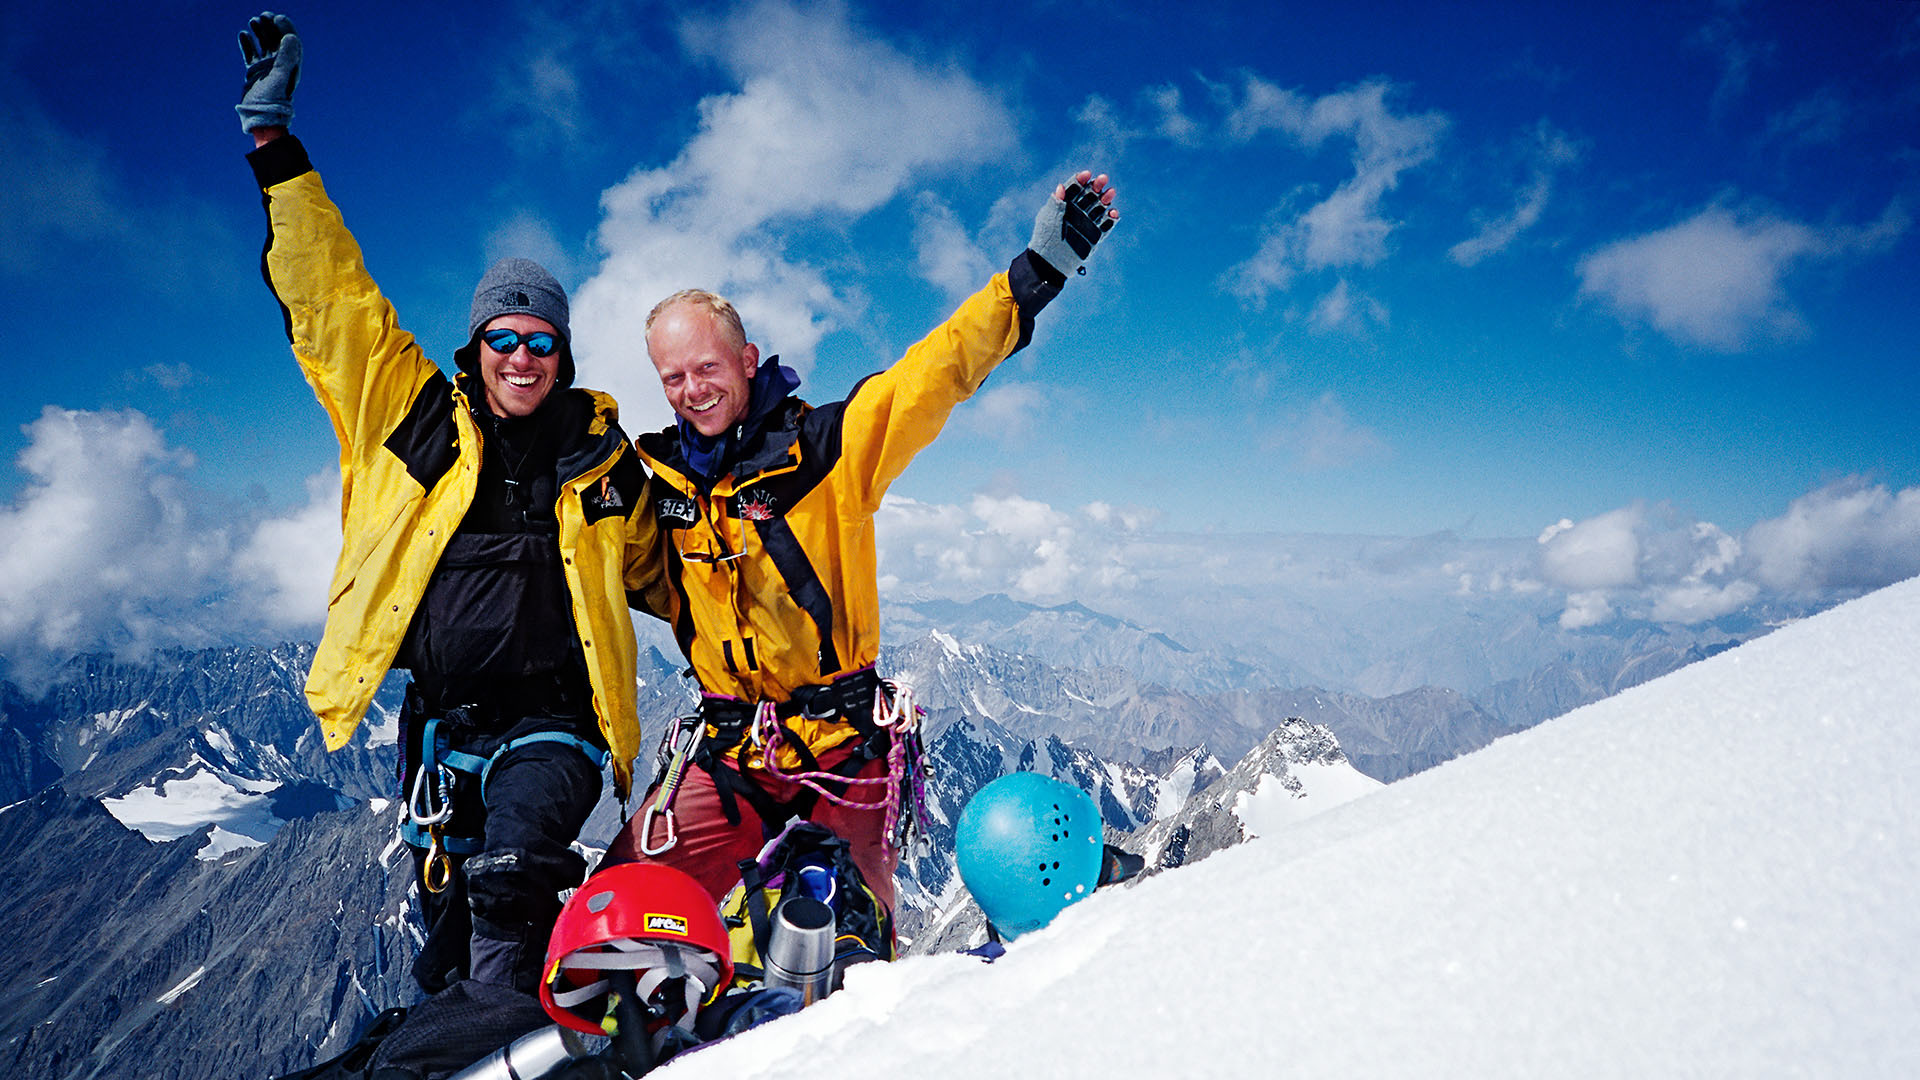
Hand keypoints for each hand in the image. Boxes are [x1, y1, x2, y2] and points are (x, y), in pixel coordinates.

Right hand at [236, 12, 301, 133]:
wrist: (260, 116)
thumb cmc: (273, 99)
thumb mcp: (280, 76)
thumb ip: (286, 57)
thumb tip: (291, 36)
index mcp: (291, 65)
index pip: (290, 42)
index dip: (285, 28)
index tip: (277, 17)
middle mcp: (280, 65)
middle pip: (276, 41)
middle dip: (271, 27)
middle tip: (263, 15)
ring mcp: (266, 68)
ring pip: (263, 45)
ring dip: (259, 32)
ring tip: (253, 20)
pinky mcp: (254, 73)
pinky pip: (251, 55)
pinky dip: (247, 44)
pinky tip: (243, 34)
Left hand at [1027, 170, 1118, 277]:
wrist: (1050, 263)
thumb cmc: (1045, 239)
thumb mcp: (1048, 219)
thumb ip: (1055, 203)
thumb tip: (1061, 186)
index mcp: (1065, 204)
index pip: (1075, 187)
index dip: (1081, 179)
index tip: (1087, 174)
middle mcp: (1078, 210)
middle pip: (1090, 193)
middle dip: (1097, 185)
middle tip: (1103, 179)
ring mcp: (1087, 222)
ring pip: (1100, 206)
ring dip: (1106, 198)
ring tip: (1110, 193)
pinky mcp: (1096, 235)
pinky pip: (1107, 224)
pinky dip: (1111, 218)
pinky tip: (1113, 212)